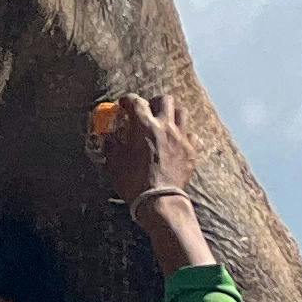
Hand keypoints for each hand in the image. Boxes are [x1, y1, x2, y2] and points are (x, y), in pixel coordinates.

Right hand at [95, 91, 196, 206]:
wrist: (159, 201)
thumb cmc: (134, 182)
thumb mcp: (114, 163)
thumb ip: (112, 146)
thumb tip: (109, 139)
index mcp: (144, 126)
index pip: (136, 101)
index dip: (128, 100)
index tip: (124, 104)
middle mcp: (165, 126)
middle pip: (165, 100)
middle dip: (154, 102)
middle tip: (148, 110)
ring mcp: (180, 138)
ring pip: (182, 113)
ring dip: (172, 114)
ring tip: (165, 122)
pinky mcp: (191, 152)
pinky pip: (193, 135)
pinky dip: (186, 135)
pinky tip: (179, 141)